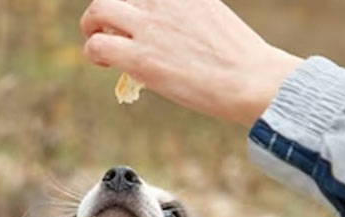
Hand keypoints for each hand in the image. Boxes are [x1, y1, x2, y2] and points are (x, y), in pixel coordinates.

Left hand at [80, 0, 301, 125]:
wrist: (252, 80)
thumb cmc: (242, 60)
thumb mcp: (215, 20)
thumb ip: (187, 18)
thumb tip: (170, 37)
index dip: (134, 1)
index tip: (134, 14)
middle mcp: (163, 2)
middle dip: (106, 9)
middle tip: (108, 28)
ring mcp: (150, 27)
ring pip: (98, 10)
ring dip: (92, 26)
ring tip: (100, 44)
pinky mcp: (140, 57)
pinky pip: (97, 45)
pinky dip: (95, 52)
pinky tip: (108, 64)